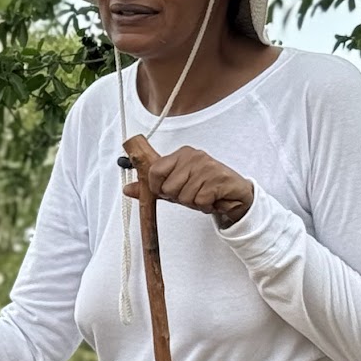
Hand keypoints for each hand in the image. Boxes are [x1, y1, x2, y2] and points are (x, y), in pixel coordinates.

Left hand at [122, 144, 254, 227]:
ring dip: (193, 203)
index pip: (154, 171)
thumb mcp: (173, 188)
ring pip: (184, 196)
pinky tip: (212, 199)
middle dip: (178, 197)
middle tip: (192, 193)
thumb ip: (151, 188)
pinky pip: (200, 201)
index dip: (157, 187)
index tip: (167, 191)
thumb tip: (127, 189)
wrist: (234, 194)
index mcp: (180, 155)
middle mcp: (192, 156)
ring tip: (203, 195)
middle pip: (168, 187)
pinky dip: (205, 206)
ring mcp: (207, 166)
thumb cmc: (202, 188)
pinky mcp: (219, 178)